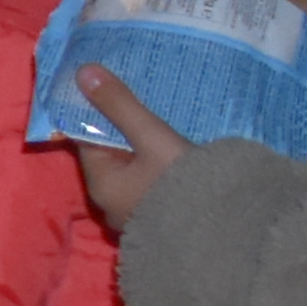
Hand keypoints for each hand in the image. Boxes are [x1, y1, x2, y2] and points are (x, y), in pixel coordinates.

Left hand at [68, 66, 192, 230]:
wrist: (223, 234)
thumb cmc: (182, 183)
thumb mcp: (151, 137)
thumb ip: (120, 105)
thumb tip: (83, 72)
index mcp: (101, 183)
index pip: (88, 139)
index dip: (98, 112)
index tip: (113, 88)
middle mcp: (112, 204)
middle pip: (112, 155)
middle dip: (126, 131)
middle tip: (145, 102)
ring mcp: (136, 215)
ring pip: (134, 171)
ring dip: (146, 151)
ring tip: (163, 124)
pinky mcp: (161, 221)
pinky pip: (153, 187)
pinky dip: (160, 169)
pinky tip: (178, 155)